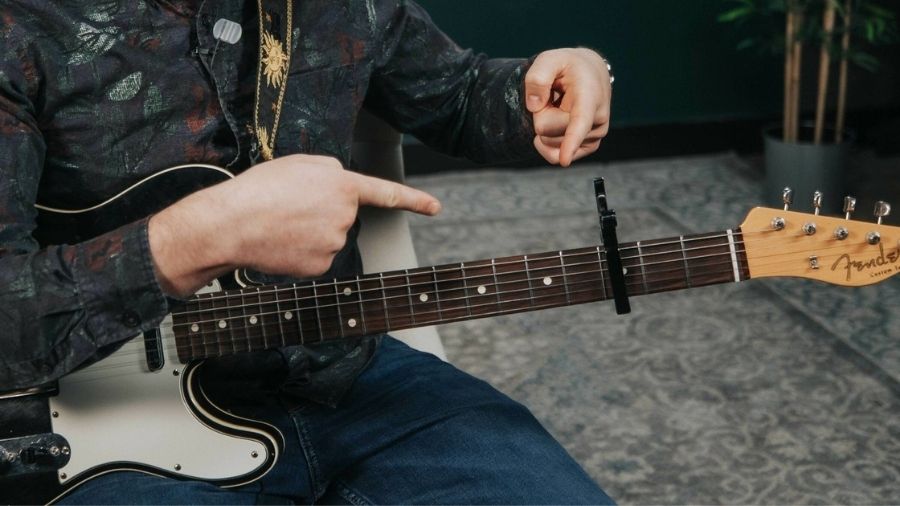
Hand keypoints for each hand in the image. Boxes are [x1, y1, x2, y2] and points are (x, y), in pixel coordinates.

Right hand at [149, 154, 440, 296]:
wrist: (231, 224)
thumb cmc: (259, 189)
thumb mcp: (298, 163)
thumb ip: (329, 172)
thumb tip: (341, 187)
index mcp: (342, 185)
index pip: (385, 192)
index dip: (413, 199)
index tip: (435, 207)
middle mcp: (345, 216)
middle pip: (341, 216)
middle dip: (320, 212)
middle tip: (288, 205)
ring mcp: (334, 244)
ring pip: (327, 238)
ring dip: (308, 232)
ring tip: (280, 222)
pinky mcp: (321, 266)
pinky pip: (316, 258)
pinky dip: (300, 252)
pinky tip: (281, 243)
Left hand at [525, 48, 611, 166]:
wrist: (591, 73)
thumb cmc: (568, 66)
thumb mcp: (549, 59)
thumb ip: (538, 76)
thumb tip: (534, 106)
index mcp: (589, 96)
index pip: (579, 122)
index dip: (571, 141)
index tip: (564, 160)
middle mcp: (597, 119)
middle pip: (547, 130)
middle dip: (541, 114)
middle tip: (554, 96)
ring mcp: (594, 135)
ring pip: (550, 143)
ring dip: (547, 125)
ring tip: (560, 106)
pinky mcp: (588, 146)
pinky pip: (556, 156)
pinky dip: (548, 142)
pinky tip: (556, 123)